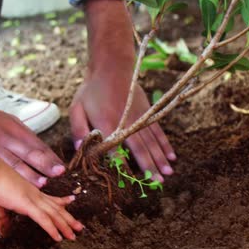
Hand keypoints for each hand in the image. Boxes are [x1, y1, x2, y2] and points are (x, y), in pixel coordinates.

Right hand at [0, 98, 64, 186]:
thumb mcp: (11, 122)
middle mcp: (7, 137)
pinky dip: (9, 179)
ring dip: (28, 175)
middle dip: (44, 163)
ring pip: (14, 163)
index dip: (50, 157)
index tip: (62, 168)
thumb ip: (26, 137)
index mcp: (16, 128)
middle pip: (28, 152)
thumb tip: (44, 154)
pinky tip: (16, 189)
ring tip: (41, 184)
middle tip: (58, 173)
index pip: (37, 144)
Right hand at [0, 159, 83, 241]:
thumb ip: (2, 218)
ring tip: (74, 235)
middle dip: (68, 218)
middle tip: (80, 227)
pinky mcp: (27, 203)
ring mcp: (32, 198)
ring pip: (54, 214)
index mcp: (29, 192)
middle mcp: (34, 194)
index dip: (62, 201)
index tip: (72, 201)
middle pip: (56, 208)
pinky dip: (52, 228)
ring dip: (65, 226)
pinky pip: (44, 219)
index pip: (49, 198)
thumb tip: (3, 231)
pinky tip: (58, 237)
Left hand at [76, 0, 175, 180]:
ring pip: (152, 141)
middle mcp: (126, 122)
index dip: (123, 165)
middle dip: (149, 167)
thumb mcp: (77, 108)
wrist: (111, 66)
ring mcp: (139, 116)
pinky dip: (165, 144)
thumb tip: (79, 149)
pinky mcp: (147, 111)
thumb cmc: (91, 89)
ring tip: (168, 174)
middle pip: (140, 148)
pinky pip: (158, 131)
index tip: (131, 181)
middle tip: (157, 183)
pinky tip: (172, 156)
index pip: (115, 149)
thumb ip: (78, 129)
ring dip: (161, 158)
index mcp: (107, 124)